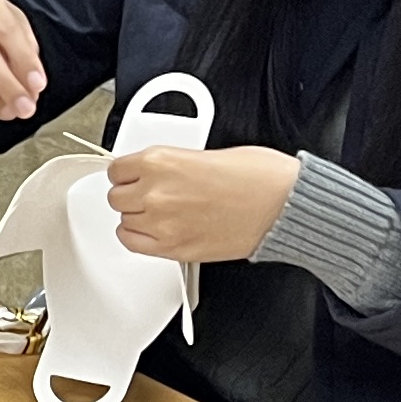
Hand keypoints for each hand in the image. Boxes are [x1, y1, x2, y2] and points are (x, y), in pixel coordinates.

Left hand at [104, 145, 298, 264]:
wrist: (283, 205)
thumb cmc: (259, 177)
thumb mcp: (205, 152)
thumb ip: (171, 163)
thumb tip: (157, 172)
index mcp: (160, 161)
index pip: (116, 169)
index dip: (128, 173)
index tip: (135, 176)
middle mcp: (155, 192)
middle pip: (116, 196)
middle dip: (133, 194)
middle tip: (153, 194)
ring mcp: (162, 223)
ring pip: (124, 221)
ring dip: (137, 216)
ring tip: (161, 212)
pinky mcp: (174, 248)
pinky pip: (133, 244)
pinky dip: (139, 238)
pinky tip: (154, 231)